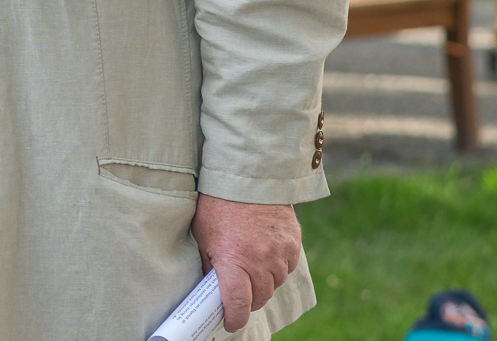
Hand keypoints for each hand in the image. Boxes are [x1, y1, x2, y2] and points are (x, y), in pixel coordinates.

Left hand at [191, 195, 300, 331]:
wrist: (247, 175)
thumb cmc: (217, 204)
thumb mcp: (203, 234)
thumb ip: (209, 263)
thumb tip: (210, 287)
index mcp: (233, 260)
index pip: (238, 304)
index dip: (233, 318)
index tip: (229, 322)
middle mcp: (259, 260)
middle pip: (259, 297)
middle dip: (248, 299)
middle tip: (238, 292)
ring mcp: (279, 252)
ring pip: (275, 284)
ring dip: (264, 282)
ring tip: (250, 267)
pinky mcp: (293, 242)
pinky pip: (288, 266)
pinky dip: (277, 266)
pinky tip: (265, 254)